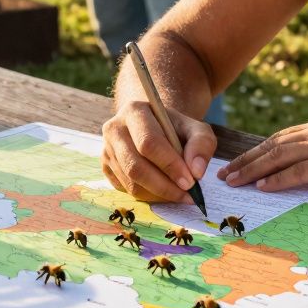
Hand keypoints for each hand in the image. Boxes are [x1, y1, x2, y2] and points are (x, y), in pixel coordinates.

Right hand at [101, 100, 216, 202]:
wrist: (155, 128)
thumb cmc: (176, 129)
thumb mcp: (195, 129)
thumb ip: (202, 144)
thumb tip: (196, 171)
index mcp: (135, 111)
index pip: (149, 142)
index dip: (170, 165)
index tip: (190, 181)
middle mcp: (114, 129)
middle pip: (135, 166)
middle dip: (164, 186)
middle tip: (187, 195)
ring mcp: (106, 149)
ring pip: (130, 182)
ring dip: (158, 194)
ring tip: (179, 194)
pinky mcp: (105, 167)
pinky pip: (125, 190)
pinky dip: (148, 196)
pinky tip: (164, 191)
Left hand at [217, 116, 307, 191]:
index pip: (280, 138)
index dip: (257, 151)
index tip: (239, 161)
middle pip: (271, 145)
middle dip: (245, 160)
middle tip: (225, 173)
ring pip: (278, 157)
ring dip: (252, 170)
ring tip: (233, 181)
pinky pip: (299, 171)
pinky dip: (278, 179)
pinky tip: (262, 187)